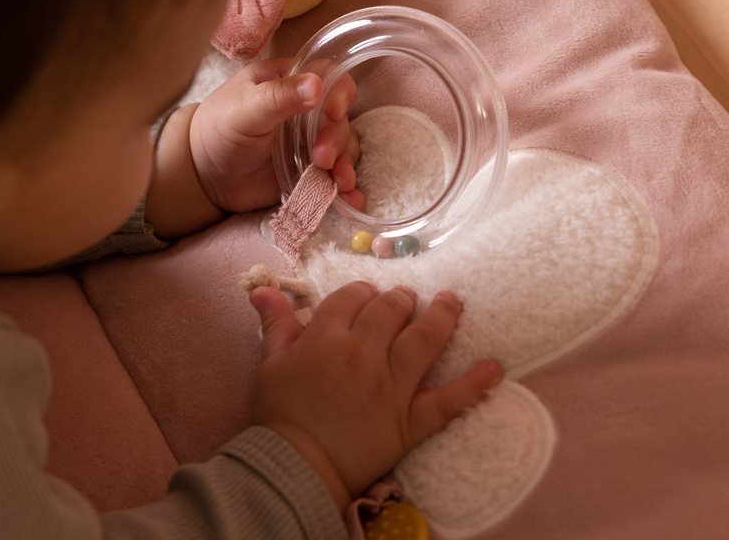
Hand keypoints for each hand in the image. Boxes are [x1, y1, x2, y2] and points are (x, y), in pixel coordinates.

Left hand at [190, 58, 363, 213]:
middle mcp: (305, 111)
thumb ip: (279, 96)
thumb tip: (317, 85)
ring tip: (338, 181)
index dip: (340, 93)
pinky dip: (348, 190)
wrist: (202, 176)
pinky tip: (352, 201)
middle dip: (337, 139)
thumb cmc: (218, 130)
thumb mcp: (245, 108)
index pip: (329, 77)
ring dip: (346, 164)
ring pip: (344, 149)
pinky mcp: (309, 171)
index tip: (333, 112)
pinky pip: (336, 177)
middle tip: (320, 157)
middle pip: (340, 118)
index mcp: (289, 83)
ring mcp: (309, 142)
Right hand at [249, 282, 502, 511]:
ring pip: (425, 339)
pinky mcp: (411, 419)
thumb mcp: (270, 362)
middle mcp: (364, 353)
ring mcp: (392, 385)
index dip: (362, 292)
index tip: (366, 296)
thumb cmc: (279, 414)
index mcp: (327, 337)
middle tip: (405, 300)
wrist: (294, 468)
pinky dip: (475, 384)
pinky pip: (450, 400)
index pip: (354, 296)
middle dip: (400, 299)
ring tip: (452, 301)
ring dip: (442, 315)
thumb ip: (275, 322)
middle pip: (392, 309)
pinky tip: (496, 367)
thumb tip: (263, 289)